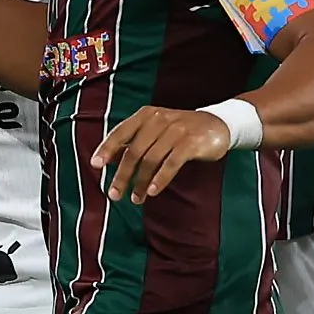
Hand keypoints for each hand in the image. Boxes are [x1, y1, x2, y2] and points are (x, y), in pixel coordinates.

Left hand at [93, 104, 234, 202]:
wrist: (218, 124)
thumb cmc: (181, 130)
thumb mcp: (156, 130)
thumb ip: (134, 142)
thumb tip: (110, 159)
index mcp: (146, 115)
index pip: (121, 132)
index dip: (106, 149)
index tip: (95, 165)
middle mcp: (159, 120)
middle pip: (134, 150)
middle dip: (122, 175)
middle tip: (114, 194)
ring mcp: (176, 130)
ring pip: (151, 160)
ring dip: (140, 182)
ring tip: (135, 199)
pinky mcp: (191, 143)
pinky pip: (171, 163)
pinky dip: (159, 179)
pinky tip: (152, 191)